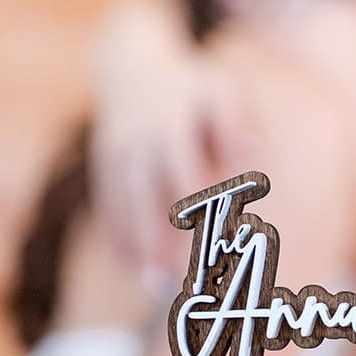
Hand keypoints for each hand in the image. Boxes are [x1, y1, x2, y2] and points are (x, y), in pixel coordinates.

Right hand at [90, 0, 252, 284]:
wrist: (131, 67)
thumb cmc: (194, 89)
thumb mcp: (219, 93)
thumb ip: (235, 123)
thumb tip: (254, 150)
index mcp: (170, 124)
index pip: (181, 171)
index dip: (194, 206)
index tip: (210, 241)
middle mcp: (137, 142)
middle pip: (144, 197)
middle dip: (155, 239)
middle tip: (170, 281)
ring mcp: (114, 157)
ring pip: (123, 209)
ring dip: (136, 248)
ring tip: (156, 288)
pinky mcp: (102, 169)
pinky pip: (109, 210)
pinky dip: (120, 240)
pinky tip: (135, 271)